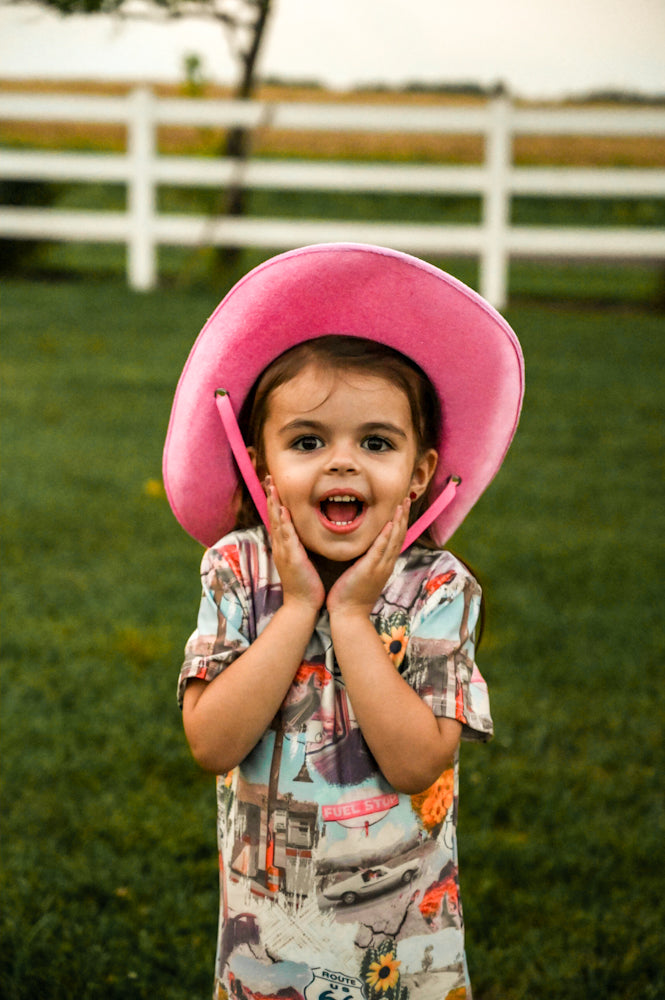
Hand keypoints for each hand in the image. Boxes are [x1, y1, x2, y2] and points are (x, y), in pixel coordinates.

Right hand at [265, 477, 324, 611]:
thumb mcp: (301, 561)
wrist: (302, 605)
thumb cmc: (305, 584)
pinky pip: (287, 537)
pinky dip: (283, 522)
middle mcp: (280, 546)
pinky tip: (283, 510)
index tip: (274, 484)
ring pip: (277, 522)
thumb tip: (302, 536)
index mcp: (284, 546)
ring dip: (274, 503)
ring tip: (272, 486)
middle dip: (271, 496)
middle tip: (268, 477)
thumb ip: (299, 547)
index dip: (274, 501)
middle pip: (273, 516)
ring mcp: (284, 551)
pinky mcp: (291, 558)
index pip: (277, 518)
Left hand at [326, 498, 409, 616]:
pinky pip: (380, 549)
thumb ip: (366, 561)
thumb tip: (365, 549)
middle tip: (406, 498)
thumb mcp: (362, 574)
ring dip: (398, 521)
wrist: (349, 615)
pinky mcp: (370, 569)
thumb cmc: (351, 596)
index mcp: (384, 564)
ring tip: (401, 504)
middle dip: (403, 516)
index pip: (396, 539)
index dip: (400, 522)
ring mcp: (380, 566)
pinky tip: (389, 523)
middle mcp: (386, 564)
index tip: (401, 506)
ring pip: (393, 539)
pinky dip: (386, 535)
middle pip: (399, 536)